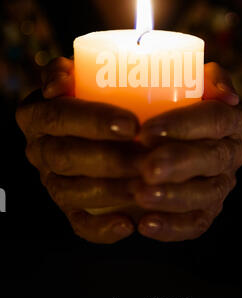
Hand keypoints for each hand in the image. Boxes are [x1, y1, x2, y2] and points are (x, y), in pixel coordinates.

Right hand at [15, 57, 140, 243]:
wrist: (95, 130)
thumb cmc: (92, 96)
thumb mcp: (78, 75)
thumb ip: (68, 69)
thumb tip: (61, 81)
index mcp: (37, 115)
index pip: (59, 116)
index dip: (93, 121)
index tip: (131, 124)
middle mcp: (40, 150)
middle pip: (67, 157)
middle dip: (109, 159)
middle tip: (147, 157)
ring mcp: (52, 182)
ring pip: (73, 192)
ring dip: (111, 190)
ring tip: (146, 184)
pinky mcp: (68, 207)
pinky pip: (79, 223)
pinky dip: (101, 229)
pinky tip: (127, 223)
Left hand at [130, 62, 241, 241]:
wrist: (162, 138)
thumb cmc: (170, 105)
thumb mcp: (188, 83)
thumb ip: (207, 77)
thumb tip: (225, 94)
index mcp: (231, 119)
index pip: (215, 119)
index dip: (184, 125)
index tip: (147, 131)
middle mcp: (231, 153)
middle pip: (211, 158)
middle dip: (178, 163)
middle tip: (146, 166)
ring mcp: (221, 185)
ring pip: (205, 195)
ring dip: (173, 197)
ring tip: (140, 194)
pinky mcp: (206, 211)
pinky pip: (196, 224)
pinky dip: (171, 228)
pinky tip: (144, 224)